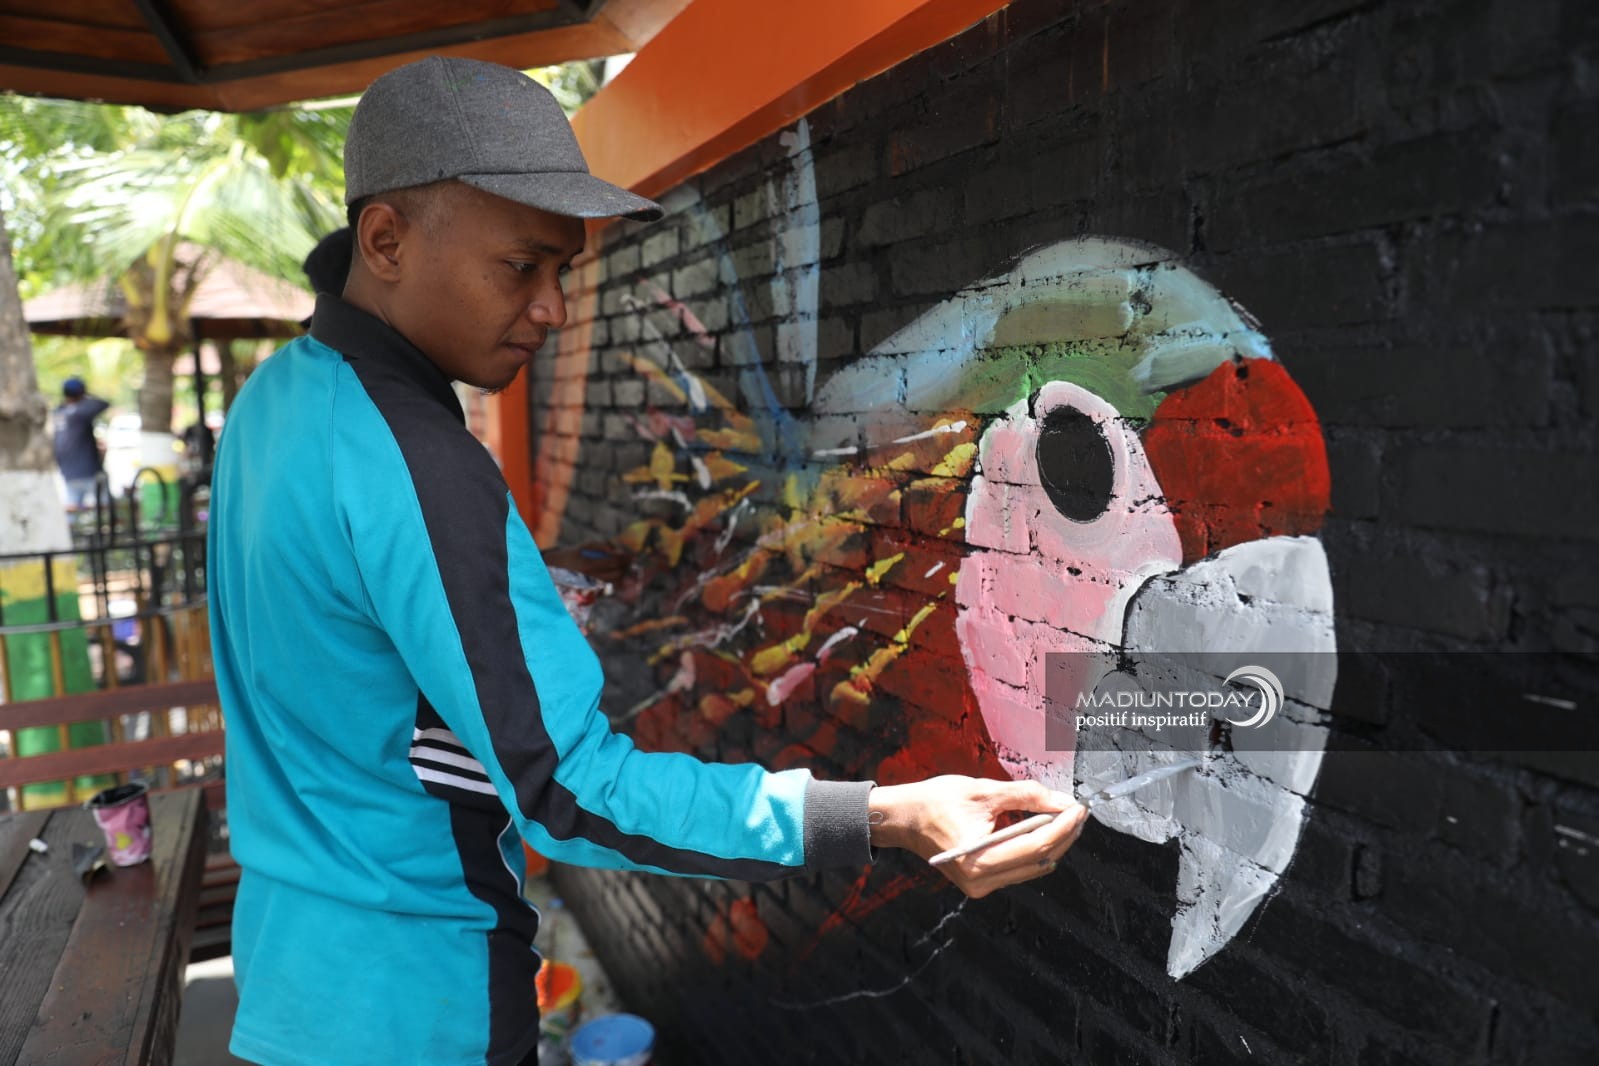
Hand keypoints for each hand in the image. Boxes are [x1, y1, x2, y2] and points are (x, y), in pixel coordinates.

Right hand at [541, 543, 630, 582]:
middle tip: (630, 561)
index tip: (632, 556)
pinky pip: (608, 587)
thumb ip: (601, 546)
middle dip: (625, 567)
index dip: (624, 559)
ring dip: (622, 574)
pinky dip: (616, 581)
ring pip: (614, 581)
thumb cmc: (573, 554)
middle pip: (616, 573)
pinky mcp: (592, 592)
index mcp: (588, 565)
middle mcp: (590, 577)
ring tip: (625, 567)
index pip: (612, 562)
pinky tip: (618, 575)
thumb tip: (616, 550)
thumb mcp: (585, 546)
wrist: (556, 568)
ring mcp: (591, 586)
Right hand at [868, 776, 1086, 897]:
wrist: (903, 818)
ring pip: (1033, 866)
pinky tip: (1045, 829)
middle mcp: (982, 881)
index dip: (1062, 827)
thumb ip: (1026, 795)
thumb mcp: (983, 791)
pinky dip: (1036, 849)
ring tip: (1066, 817)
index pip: (1035, 846)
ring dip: (1053, 843)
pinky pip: (1020, 868)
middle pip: (1039, 859)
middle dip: (1063, 834)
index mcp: (979, 861)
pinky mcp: (982, 882)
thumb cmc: (935, 802)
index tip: (1079, 808)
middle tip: (1079, 811)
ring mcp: (982, 885)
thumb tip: (1061, 800)